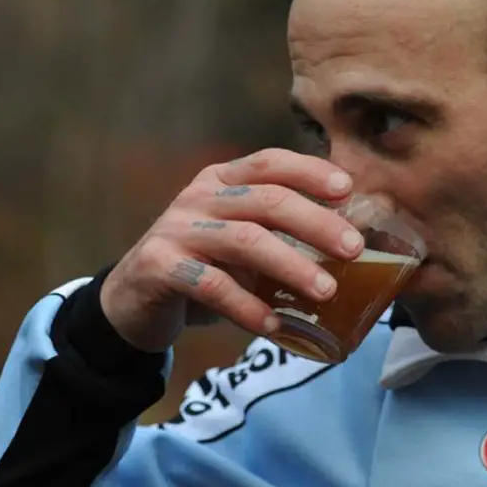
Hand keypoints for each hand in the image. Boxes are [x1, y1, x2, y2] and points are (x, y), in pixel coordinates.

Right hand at [99, 149, 365, 351]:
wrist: (132, 299)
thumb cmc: (202, 267)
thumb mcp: (238, 240)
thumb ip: (278, 234)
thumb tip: (350, 245)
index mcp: (222, 180)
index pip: (270, 163)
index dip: (309, 171)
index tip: (347, 188)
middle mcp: (199, 197)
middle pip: (267, 200)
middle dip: (316, 223)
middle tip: (354, 248)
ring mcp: (177, 230)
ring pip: (245, 240)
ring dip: (291, 266)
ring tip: (326, 292)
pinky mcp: (159, 267)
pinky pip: (213, 286)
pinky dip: (248, 307)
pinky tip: (275, 324)